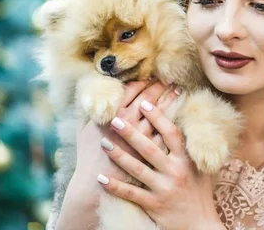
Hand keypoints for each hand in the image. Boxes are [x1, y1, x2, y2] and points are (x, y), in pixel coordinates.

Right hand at [71, 80, 177, 197]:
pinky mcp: (151, 152)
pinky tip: (179, 113)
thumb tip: (92, 93)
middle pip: (148, 98)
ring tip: (178, 91)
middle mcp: (127, 122)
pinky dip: (173, 119)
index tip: (150, 77)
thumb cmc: (88, 157)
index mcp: (111, 113)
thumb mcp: (83, 130)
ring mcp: (141, 138)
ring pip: (160, 113)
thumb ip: (89, 110)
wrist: (95, 187)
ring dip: (170, 99)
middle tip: (168, 79)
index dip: (142, 81)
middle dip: (159, 86)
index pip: (131, 89)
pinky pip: (165, 132)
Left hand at [96, 98, 224, 229]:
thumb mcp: (203, 169)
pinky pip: (132, 193)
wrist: (201, 226)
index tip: (144, 103)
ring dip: (118, 155)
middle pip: (150, 148)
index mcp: (186, 160)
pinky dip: (115, 186)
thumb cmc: (201, 195)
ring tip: (103, 143)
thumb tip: (188, 124)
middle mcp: (175, 172)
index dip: (158, 117)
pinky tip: (100, 178)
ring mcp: (164, 189)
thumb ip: (193, 149)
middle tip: (115, 119)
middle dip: (131, 133)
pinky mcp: (154, 205)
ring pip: (137, 169)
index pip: (171, 133)